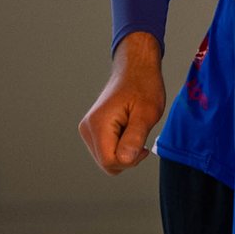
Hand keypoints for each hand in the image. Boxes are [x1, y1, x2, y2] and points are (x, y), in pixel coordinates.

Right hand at [77, 32, 165, 174]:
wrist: (135, 69)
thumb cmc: (144, 87)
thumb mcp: (147, 112)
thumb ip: (135, 137)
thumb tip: (125, 160)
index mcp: (98, 125)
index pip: (110, 162)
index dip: (131, 160)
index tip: (144, 146)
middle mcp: (87, 129)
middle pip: (107, 164)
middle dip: (127, 158)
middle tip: (141, 136)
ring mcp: (87, 130)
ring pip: (107, 160)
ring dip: (124, 152)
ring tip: (134, 129)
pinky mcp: (92, 131)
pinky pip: (106, 151)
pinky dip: (120, 147)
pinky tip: (128, 130)